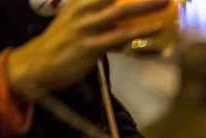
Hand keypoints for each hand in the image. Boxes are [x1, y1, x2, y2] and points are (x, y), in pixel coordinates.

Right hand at [7, 0, 169, 100]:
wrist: (40, 63)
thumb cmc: (64, 43)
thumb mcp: (78, 21)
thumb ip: (100, 16)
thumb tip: (128, 21)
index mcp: (80, 1)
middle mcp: (83, 9)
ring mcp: (86, 27)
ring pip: (121, 12)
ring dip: (146, 6)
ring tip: (166, 2)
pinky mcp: (90, 46)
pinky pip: (119, 38)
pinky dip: (139, 32)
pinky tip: (155, 29)